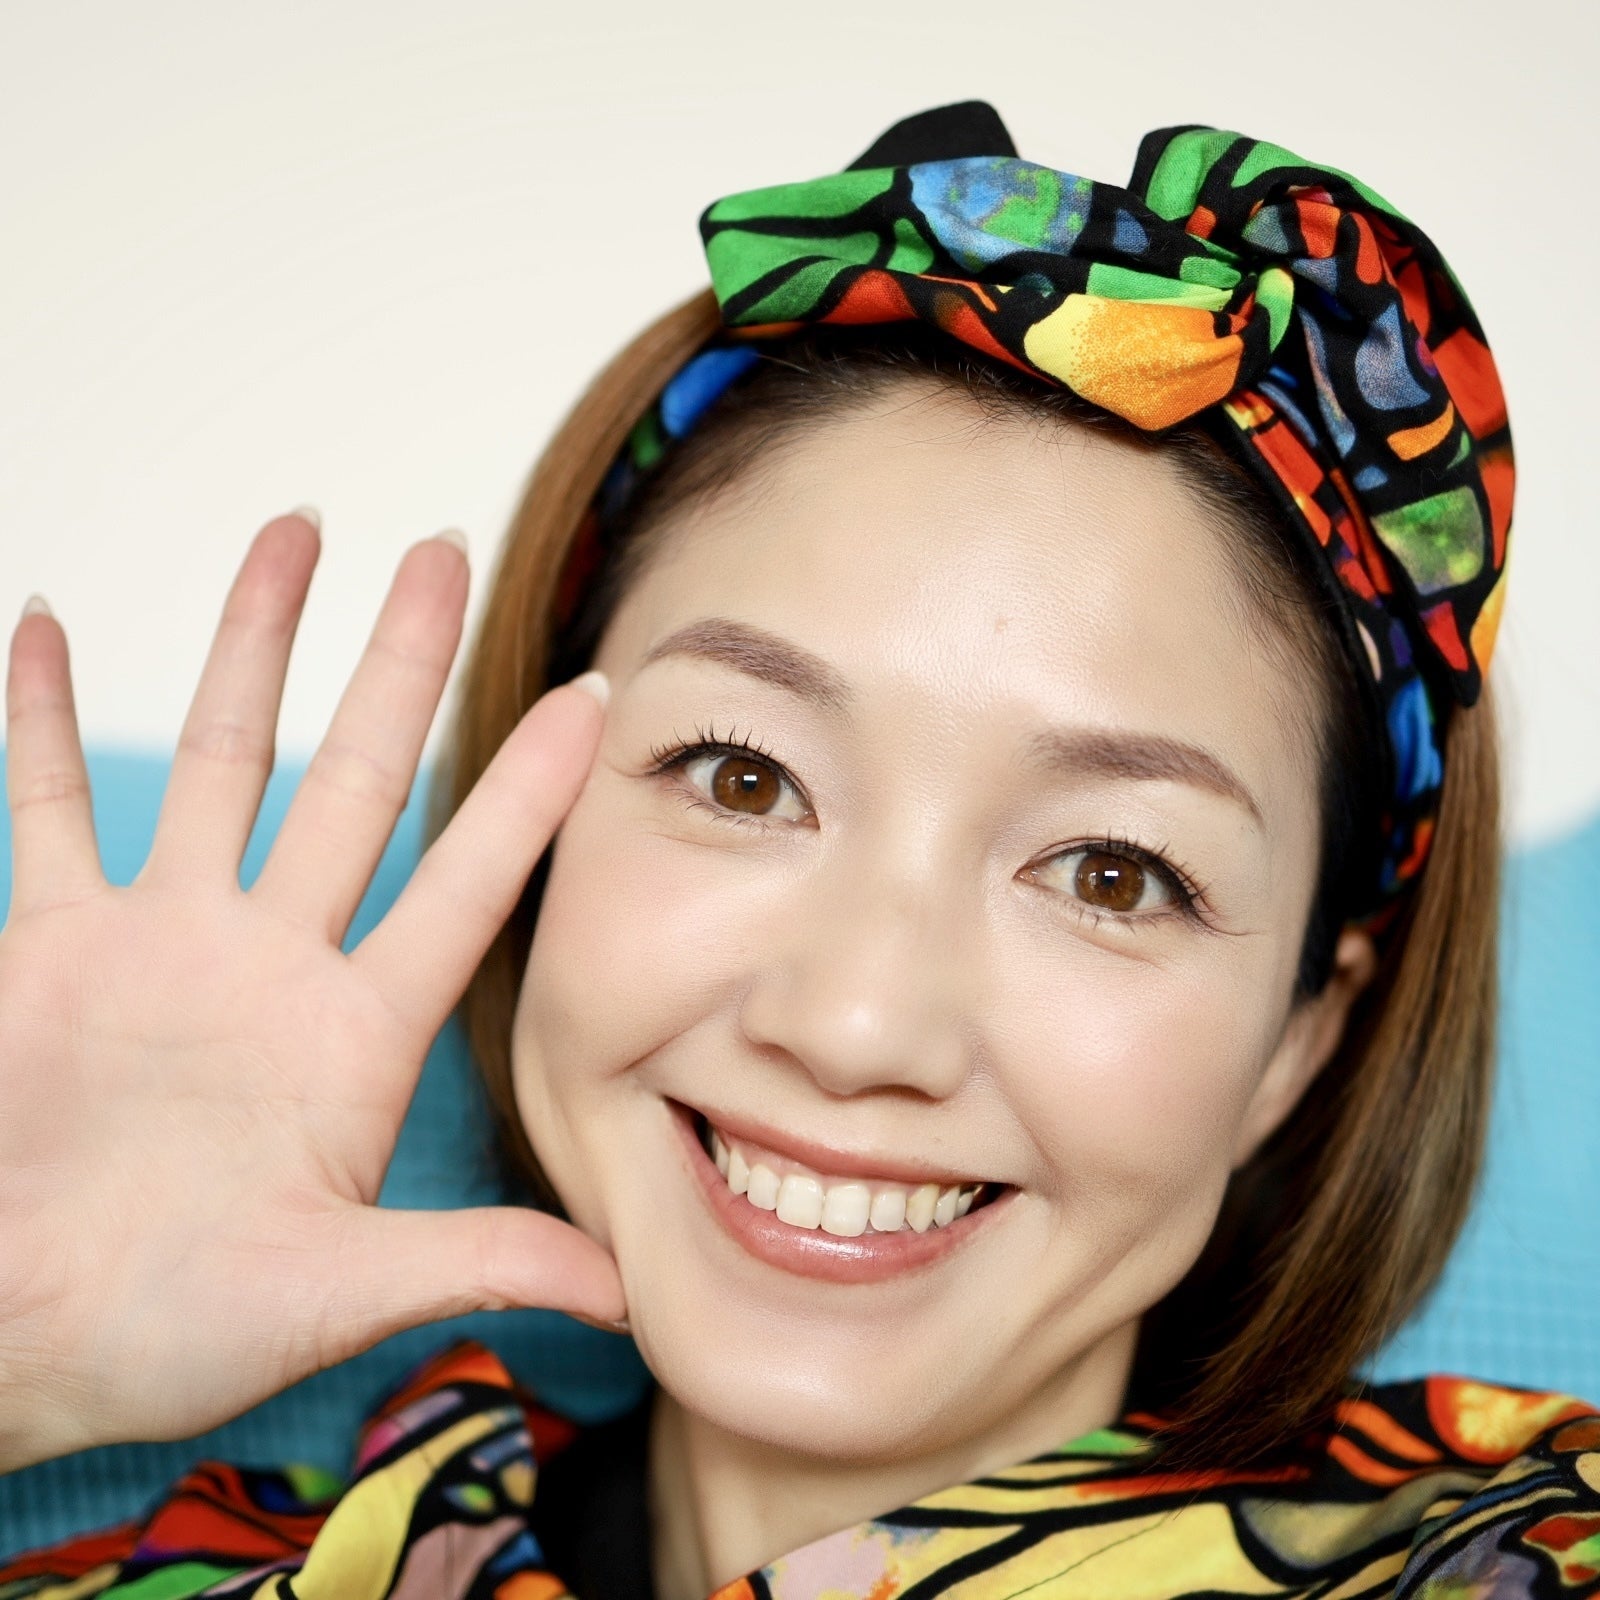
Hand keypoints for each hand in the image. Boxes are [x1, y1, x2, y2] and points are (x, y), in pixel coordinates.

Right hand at [0, 511, 624, 1470]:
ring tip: (294, 532)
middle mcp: (273, 963)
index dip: (532, 789)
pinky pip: (45, 806)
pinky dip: (36, 719)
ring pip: (223, 760)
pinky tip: (43, 626)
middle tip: (444, 548)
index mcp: (356, 1034)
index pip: (468, 879)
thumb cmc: (168, 1331)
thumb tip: (629, 1291)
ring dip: (253, 644)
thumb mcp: (334, 1292)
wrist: (10, 1341)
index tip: (595, 690)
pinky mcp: (50, 948)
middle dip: (399, 663)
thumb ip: (472, 1264)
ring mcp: (163, 942)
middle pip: (356, 778)